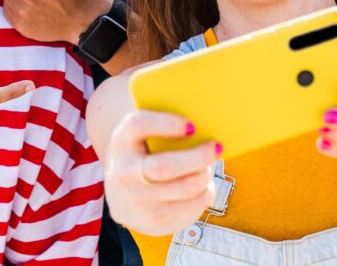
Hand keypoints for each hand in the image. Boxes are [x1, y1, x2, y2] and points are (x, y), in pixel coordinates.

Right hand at [104, 110, 221, 234]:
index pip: (139, 125)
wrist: (119, 193)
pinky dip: (204, 194)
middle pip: (165, 167)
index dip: (167, 124)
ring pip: (185, 189)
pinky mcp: (154, 223)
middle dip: (198, 156)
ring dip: (204, 175)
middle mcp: (124, 173)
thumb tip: (205, 113)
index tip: (192, 126)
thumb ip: (164, 120)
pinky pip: (191, 208)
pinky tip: (202, 185)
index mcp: (122, 140)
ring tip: (208, 167)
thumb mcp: (143, 132)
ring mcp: (137, 202)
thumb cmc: (143, 150)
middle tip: (216, 147)